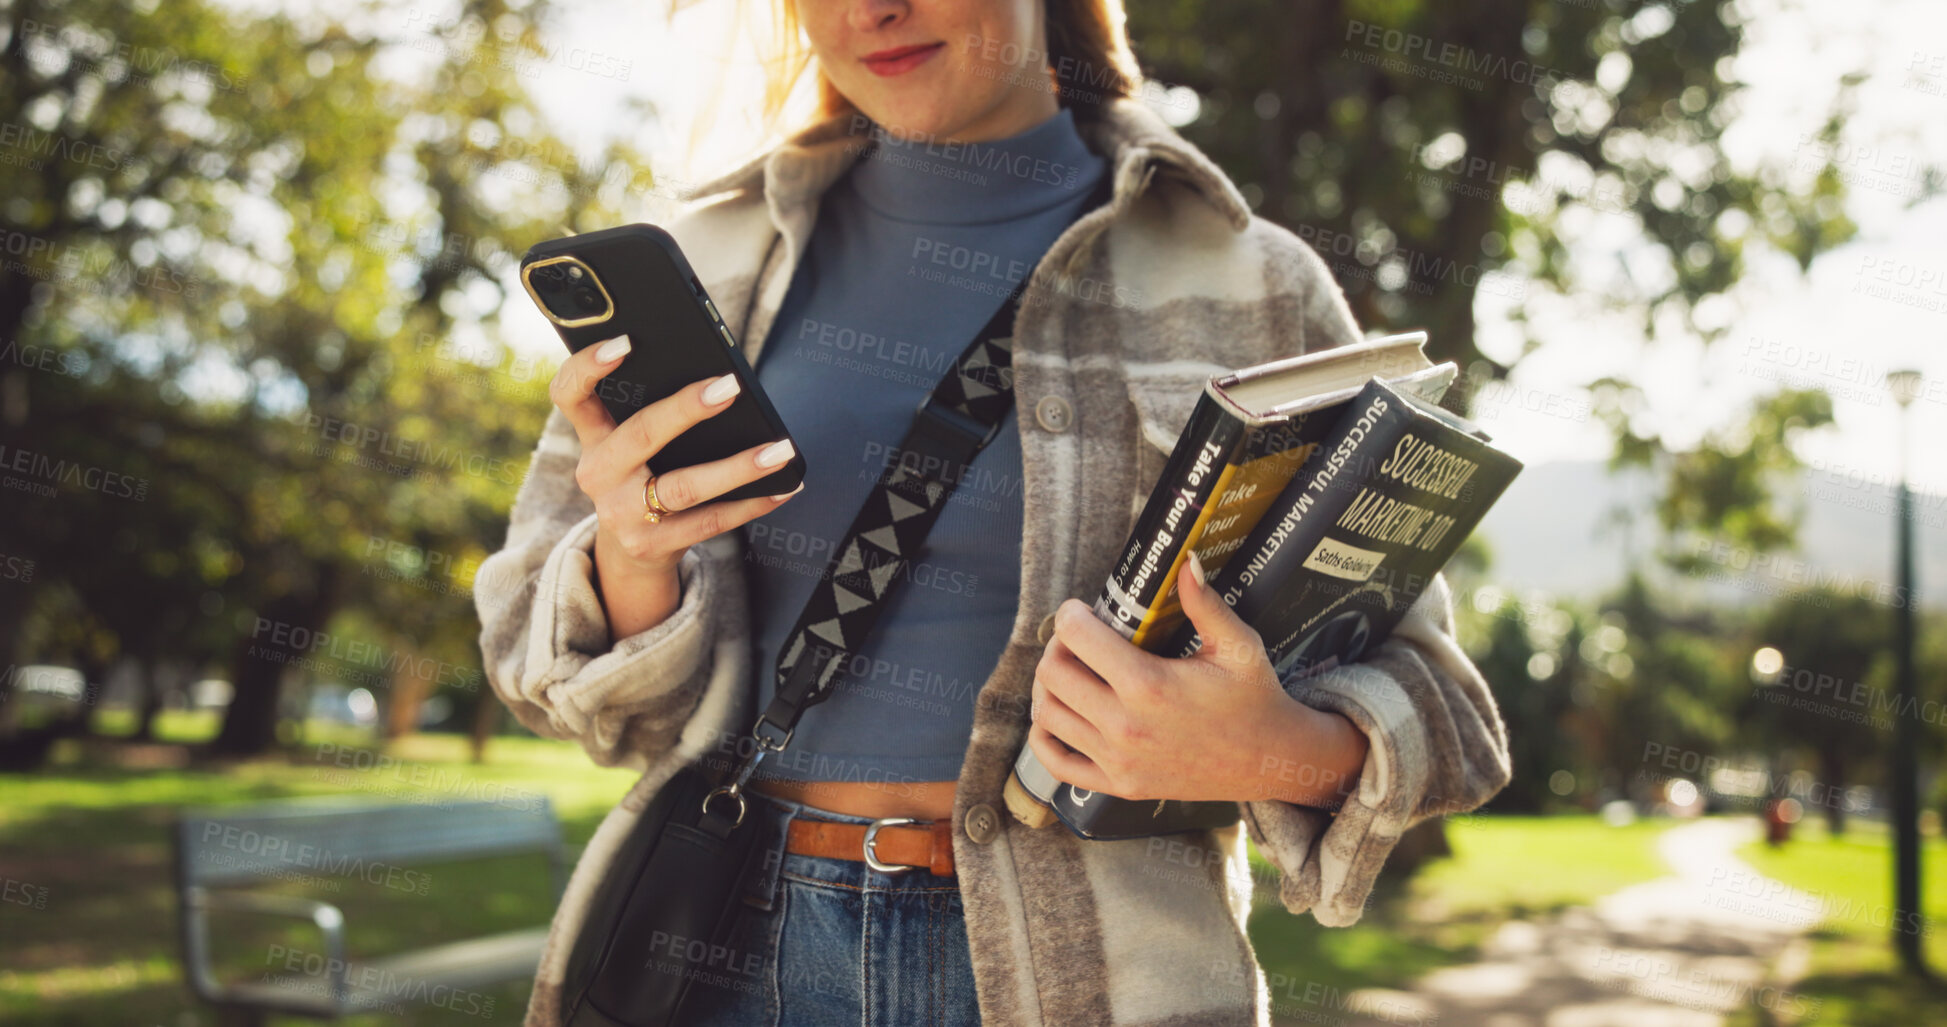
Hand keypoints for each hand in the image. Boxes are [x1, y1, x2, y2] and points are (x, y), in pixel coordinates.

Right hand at [550, 333, 801, 634]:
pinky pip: (710, 521)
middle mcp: (599, 474)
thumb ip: (647, 408)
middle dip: (686, 409)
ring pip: (684, 486)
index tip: (625, 341)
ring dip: (738, 466)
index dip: (588, 366)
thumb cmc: (642, 475)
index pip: (570, 394)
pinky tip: (782, 488)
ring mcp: (623, 514)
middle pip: (640, 434)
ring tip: (780, 449)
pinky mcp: (652, 544)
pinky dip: (752, 503)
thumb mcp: (627, 443)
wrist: (632, 550)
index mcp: (592, 437)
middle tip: (730, 386)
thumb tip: (715, 376)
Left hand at [1027, 551, 1368, 807]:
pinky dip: (1044, 738)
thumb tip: (1184, 562)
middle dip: (1058, 646)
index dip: (1072, 614)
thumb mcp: (1238, 645)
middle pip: (1052, 674)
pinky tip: (1060, 715)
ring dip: (1049, 687)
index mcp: (1148, 685)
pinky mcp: (1119, 786)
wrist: (1270, 761)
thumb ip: (1205, 603)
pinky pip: (1057, 763)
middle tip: (1079, 639)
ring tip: (1072, 672)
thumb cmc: (1255, 698)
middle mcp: (1125, 726)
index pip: (1076, 636)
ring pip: (1046, 715)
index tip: (1084, 610)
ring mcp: (1119, 761)